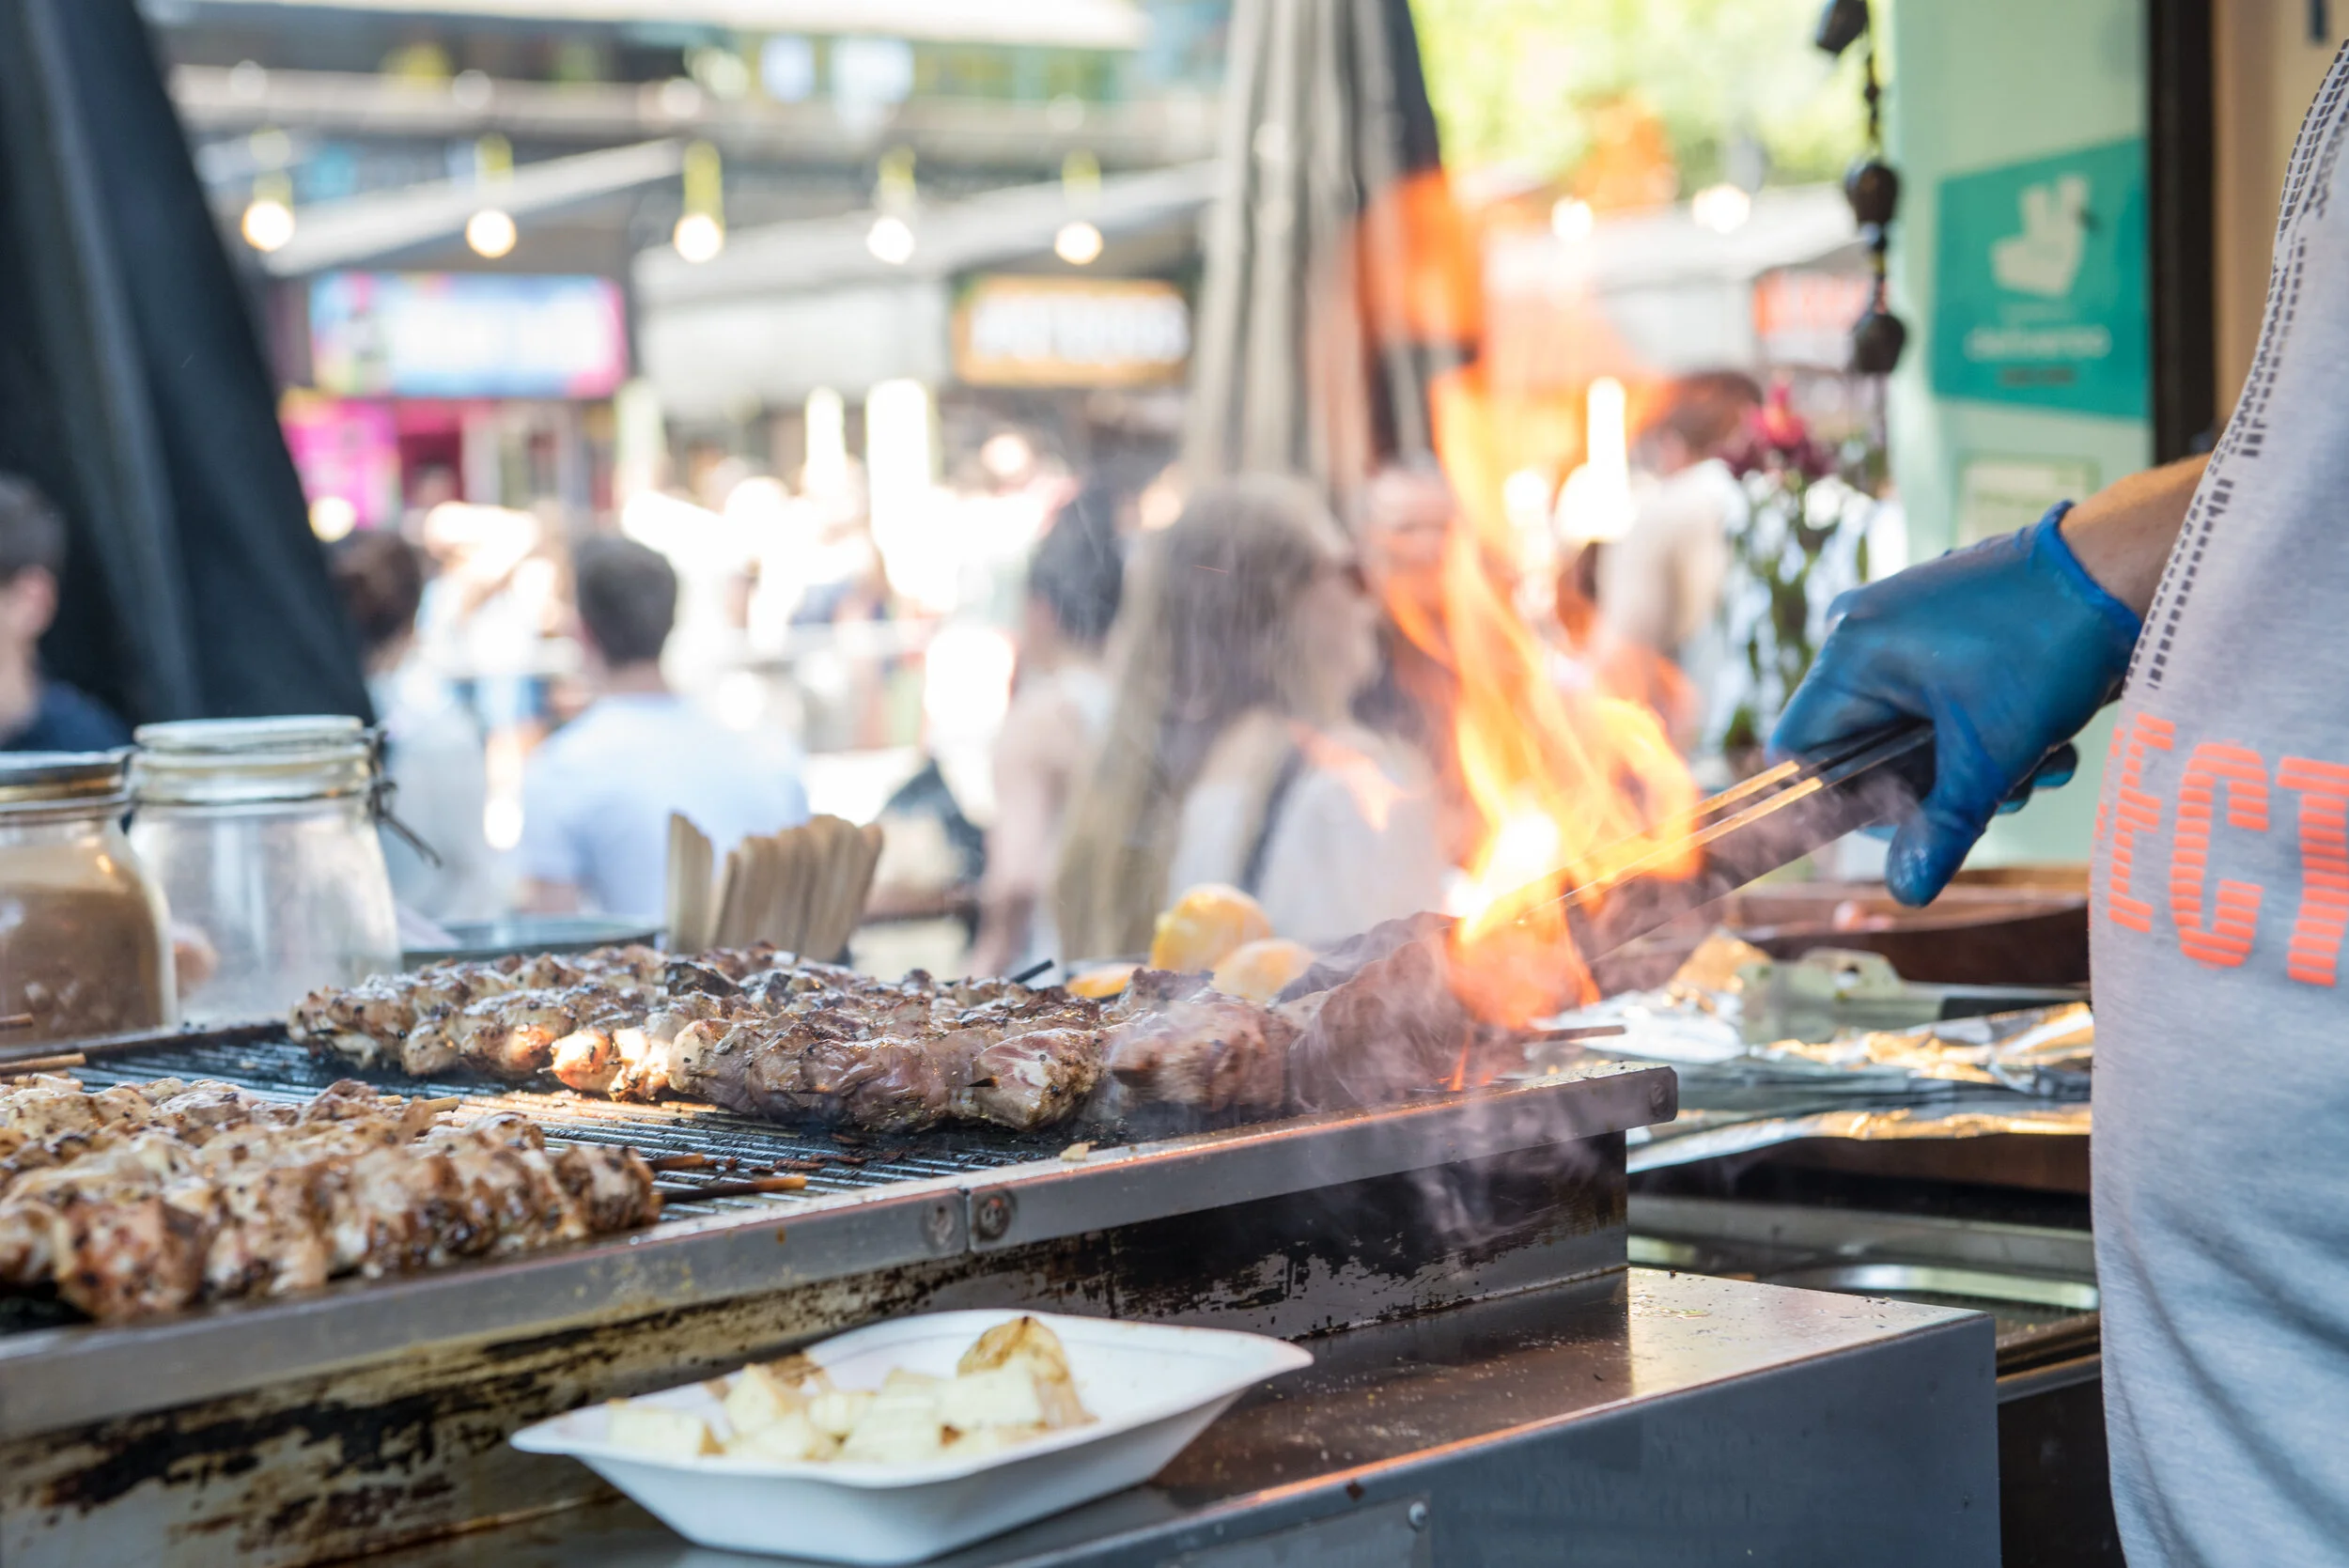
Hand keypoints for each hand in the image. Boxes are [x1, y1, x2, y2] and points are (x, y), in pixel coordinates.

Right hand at [1771, 506, 2140, 904]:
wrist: (2124, 570)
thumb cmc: (2048, 645)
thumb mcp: (1992, 752)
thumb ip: (1941, 826)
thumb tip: (1906, 891)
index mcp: (1851, 653)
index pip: (1801, 753)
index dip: (1844, 800)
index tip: (1908, 819)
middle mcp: (1864, 633)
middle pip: (1864, 749)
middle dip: (1934, 785)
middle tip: (1997, 791)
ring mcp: (1904, 626)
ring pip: (1910, 732)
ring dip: (1973, 765)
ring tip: (2037, 761)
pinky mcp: (1944, 627)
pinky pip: (1939, 701)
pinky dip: (1986, 731)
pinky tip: (2046, 736)